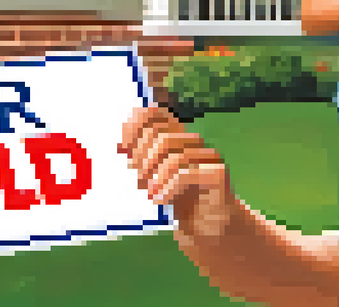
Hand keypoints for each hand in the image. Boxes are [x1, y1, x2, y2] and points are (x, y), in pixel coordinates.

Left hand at [119, 106, 236, 237]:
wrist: (208, 223)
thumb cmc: (179, 195)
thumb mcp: (154, 173)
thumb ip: (140, 156)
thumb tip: (121, 141)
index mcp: (180, 135)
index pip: (157, 114)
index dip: (136, 125)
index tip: (124, 147)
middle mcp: (196, 141)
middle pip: (162, 137)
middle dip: (144, 159)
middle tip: (140, 179)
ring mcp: (209, 155)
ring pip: (174, 157)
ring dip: (156, 177)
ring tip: (150, 192)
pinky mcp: (217, 173)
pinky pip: (185, 174)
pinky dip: (168, 188)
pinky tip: (160, 199)